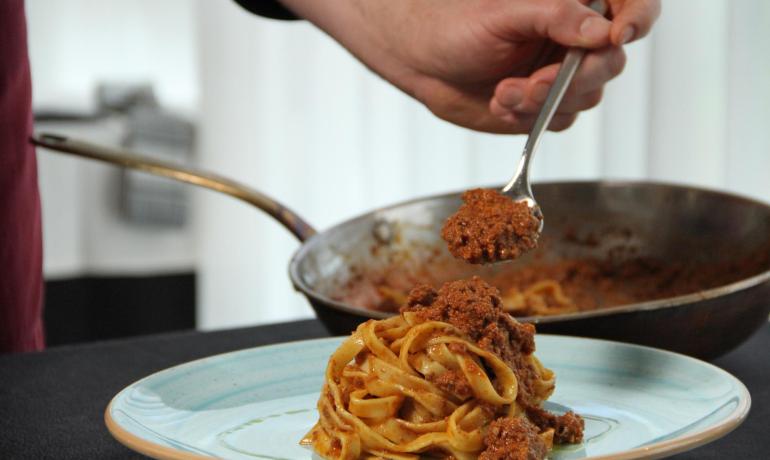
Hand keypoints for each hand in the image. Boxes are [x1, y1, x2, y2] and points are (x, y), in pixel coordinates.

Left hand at [280, 0, 660, 133]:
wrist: (422, 64)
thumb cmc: (455, 27)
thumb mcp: (504, 16)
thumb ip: (554, 18)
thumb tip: (600, 31)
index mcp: (572, 7)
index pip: (631, 7)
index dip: (638, 18)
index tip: (619, 34)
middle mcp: (574, 42)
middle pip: (611, 63)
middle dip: (574, 79)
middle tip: (536, 83)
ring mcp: (561, 77)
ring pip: (586, 98)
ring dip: (545, 102)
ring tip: (504, 91)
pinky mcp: (544, 108)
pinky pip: (558, 121)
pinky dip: (530, 117)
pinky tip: (500, 100)